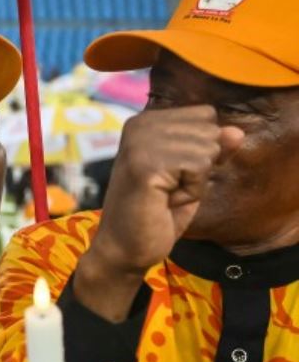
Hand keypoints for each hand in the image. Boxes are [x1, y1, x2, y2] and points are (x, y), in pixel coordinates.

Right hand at [86, 106, 241, 283]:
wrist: (126, 247)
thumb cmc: (158, 212)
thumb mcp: (193, 174)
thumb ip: (214, 149)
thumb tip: (236, 132)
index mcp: (145, 120)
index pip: (205, 114)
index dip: (202, 148)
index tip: (174, 172)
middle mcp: (139, 124)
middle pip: (209, 129)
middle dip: (200, 165)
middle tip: (168, 187)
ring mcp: (139, 142)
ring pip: (207, 149)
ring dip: (195, 181)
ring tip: (165, 195)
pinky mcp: (145, 164)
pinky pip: (198, 168)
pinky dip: (190, 191)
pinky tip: (164, 201)